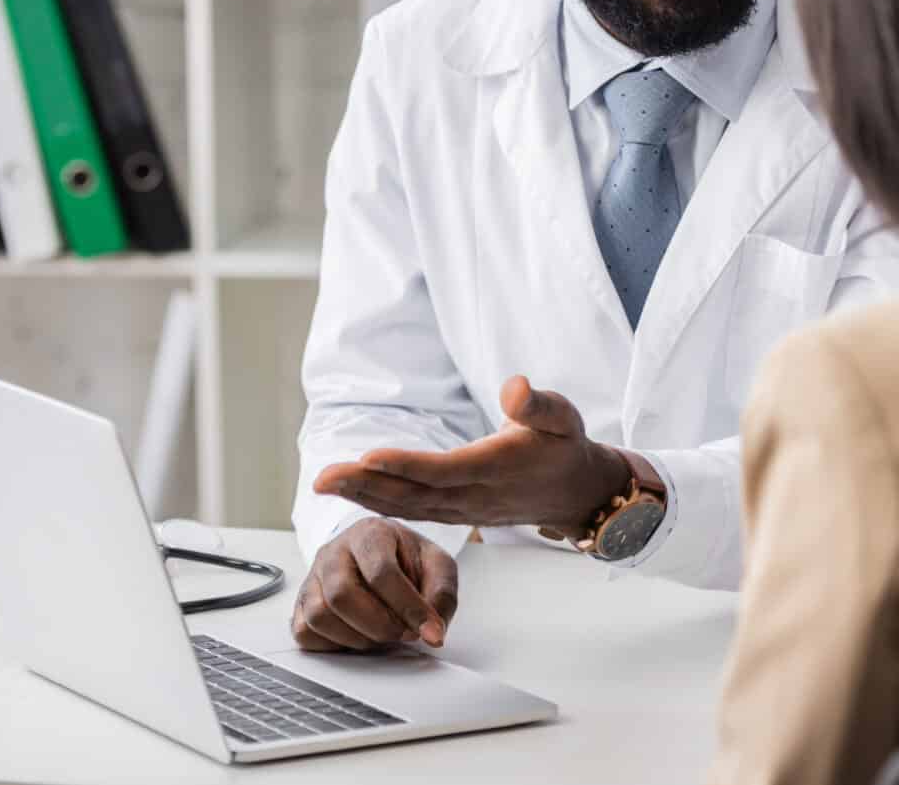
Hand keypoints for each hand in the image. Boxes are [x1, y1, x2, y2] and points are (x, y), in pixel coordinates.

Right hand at [291, 517, 458, 652]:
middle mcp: (335, 550)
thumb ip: (441, 594)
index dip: (407, 607)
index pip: (381, 572)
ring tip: (381, 634)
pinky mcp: (301, 601)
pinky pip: (304, 632)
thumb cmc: (408, 560)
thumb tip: (433, 633)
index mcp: (370, 532)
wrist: (383, 554)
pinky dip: (333, 645)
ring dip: (357, 637)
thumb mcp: (437, 566)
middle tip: (402, 633)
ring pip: (319, 615)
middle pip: (342, 594)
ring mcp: (313, 576)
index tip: (429, 630)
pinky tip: (357, 636)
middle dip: (378, 625)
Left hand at [313, 375, 631, 535]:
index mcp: (496, 467)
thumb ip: (539, 405)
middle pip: (413, 494)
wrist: (576, 493)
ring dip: (364, 496)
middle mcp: (474, 494)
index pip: (443, 470)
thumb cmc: (565, 447)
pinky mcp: (457, 512)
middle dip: (366, 485)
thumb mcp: (564, 418)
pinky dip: (380, 503)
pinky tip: (351, 493)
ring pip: (408, 506)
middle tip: (322, 478)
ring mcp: (464, 509)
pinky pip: (413, 511)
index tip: (367, 456)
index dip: (405, 465)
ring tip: (324, 484)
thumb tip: (514, 386)